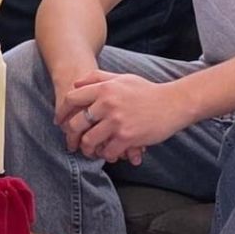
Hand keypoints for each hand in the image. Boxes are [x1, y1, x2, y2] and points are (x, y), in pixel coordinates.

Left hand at [57, 73, 193, 165]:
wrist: (174, 103)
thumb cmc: (147, 91)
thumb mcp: (122, 78)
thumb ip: (97, 78)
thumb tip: (76, 84)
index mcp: (104, 88)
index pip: (71, 99)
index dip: (62, 112)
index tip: (60, 121)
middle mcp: (107, 104)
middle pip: (76, 123)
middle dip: (72, 135)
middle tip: (73, 142)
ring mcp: (117, 121)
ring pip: (89, 141)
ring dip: (88, 149)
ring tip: (90, 150)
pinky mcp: (127, 137)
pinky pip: (108, 152)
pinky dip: (107, 155)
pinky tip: (110, 153)